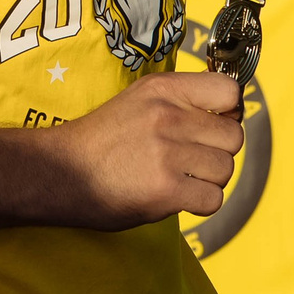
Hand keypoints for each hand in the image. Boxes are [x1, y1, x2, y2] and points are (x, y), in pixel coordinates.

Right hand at [41, 72, 246, 227]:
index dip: (229, 112)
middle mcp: (168, 116)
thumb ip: (180, 101)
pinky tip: (177, 198)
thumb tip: (232, 111)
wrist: (60, 172)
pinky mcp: (166, 189)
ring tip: (180, 180)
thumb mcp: (139, 100)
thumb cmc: (102, 140)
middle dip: (218, 152)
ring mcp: (167, 153)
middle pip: (233, 137)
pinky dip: (199, 204)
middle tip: (192, 160)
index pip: (229, 91)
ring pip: (226, 170)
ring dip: (209, 180)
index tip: (214, 125)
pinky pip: (213, 199)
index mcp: (163, 89)